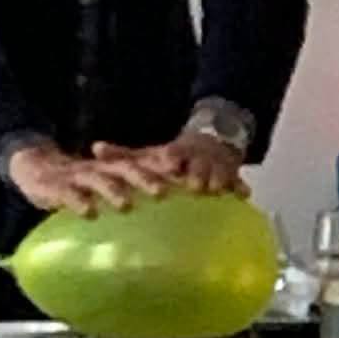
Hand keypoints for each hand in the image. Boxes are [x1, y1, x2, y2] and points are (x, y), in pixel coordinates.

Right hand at [6, 143, 168, 215]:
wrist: (36, 168)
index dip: (167, 168)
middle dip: (145, 178)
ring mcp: (79, 177)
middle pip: (127, 168)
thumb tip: (173, 218)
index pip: (146, 163)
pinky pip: (68, 194)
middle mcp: (101, 169)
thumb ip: (135, 195)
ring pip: (99, 178)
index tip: (188, 178)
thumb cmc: (81, 184)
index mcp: (117, 168)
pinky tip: (88, 213)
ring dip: (113, 189)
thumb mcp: (109, 184)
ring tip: (125, 204)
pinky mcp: (57, 188)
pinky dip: (78, 202)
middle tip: (164, 192)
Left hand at [92, 134, 246, 196]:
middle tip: (195, 185)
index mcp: (176, 154)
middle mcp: (197, 159)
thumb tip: (94, 148)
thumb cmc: (172, 157)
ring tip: (217, 190)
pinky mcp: (232, 176)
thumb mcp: (149, 154)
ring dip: (219, 180)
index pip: (175, 154)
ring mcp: (216, 167)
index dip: (174, 158)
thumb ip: (123, 155)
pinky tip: (244, 196)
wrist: (211, 142)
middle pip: (200, 164)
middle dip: (199, 173)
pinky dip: (240, 188)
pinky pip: (239, 182)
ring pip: (220, 172)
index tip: (170, 164)